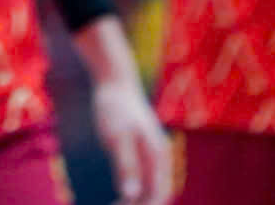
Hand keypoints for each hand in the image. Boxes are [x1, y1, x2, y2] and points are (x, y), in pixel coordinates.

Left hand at [91, 74, 172, 204]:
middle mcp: (160, 156)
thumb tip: (131, 194)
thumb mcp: (116, 137)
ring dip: (139, 201)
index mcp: (157, 155)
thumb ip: (126, 165)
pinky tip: (121, 196)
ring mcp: (153, 153)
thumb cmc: (115, 107)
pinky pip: (146, 178)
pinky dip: (136, 191)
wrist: (115, 82)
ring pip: (153, 187)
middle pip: (159, 193)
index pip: (159, 193)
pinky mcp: (144, 150)